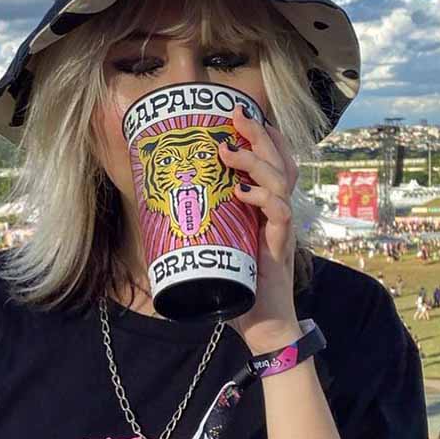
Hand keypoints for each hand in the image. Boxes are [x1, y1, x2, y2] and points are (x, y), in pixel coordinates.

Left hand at [217, 103, 300, 353]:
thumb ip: (201, 230)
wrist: (262, 324)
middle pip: (278, 160)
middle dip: (258, 133)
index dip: (263, 136)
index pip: (274, 161)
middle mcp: (277, 212)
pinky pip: (279, 213)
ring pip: (280, 180)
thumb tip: (158, 216)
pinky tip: (242, 192)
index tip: (238, 116)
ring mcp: (280, 227)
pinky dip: (262, 198)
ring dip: (254, 160)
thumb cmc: (239, 287)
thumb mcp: (217, 249)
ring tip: (227, 150)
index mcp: (264, 208)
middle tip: (235, 114)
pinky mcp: (280, 246)